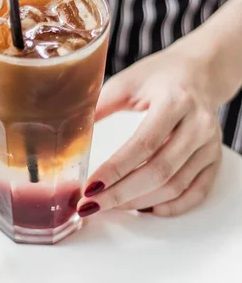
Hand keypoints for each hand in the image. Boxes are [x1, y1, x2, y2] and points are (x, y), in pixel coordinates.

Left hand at [77, 43, 222, 217]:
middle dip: (121, 194)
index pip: (144, 144)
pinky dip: (171, 207)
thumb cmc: (159, 77)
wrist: (200, 73)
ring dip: (140, 202)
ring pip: (176, 186)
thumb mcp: (127, 82)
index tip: (89, 187)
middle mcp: (198, 124)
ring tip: (109, 205)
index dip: (115, 170)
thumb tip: (69, 135)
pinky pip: (196, 192)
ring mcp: (209, 145)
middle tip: (91, 205)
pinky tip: (145, 209)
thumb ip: (100, 106)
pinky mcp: (214, 159)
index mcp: (175, 101)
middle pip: (160, 171)